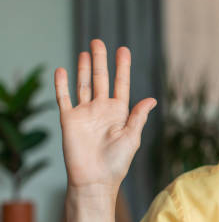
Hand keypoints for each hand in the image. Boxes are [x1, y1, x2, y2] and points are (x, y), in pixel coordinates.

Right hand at [54, 39, 155, 221]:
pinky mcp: (69, 120)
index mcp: (119, 112)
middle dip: (101, 60)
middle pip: (101, 79)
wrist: (95, 180)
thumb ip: (138, 116)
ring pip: (84, 84)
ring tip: (86, 51)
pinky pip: (64, 98)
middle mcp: (101, 109)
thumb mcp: (132, 137)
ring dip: (85, 68)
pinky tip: (62, 70)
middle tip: (99, 41)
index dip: (122, 68)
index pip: (121, 84)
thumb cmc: (117, 163)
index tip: (124, 50)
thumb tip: (152, 99)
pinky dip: (62, 84)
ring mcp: (84, 113)